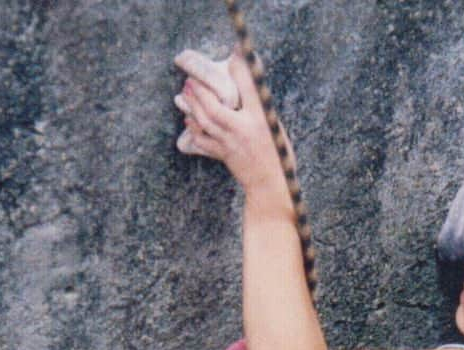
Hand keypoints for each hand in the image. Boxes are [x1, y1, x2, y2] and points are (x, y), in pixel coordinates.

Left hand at [173, 52, 292, 214]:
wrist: (271, 185)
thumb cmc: (277, 154)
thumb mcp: (275, 126)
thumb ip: (259, 107)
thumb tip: (243, 86)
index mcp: (261, 120)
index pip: (250, 88)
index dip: (241, 67)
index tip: (236, 51)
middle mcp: (243, 131)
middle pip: (215, 107)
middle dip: (200, 91)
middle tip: (192, 78)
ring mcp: (230, 144)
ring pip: (205, 122)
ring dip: (192, 105)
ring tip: (185, 93)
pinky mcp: (223, 155)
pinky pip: (202, 140)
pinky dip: (193, 128)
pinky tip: (189, 119)